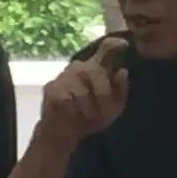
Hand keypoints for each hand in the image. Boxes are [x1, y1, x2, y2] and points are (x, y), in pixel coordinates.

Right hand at [36, 37, 129, 151]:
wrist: (65, 134)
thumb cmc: (91, 118)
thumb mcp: (113, 109)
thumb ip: (120, 91)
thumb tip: (122, 71)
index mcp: (97, 69)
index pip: (106, 50)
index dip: (114, 45)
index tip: (124, 43)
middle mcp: (80, 67)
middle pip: (97, 71)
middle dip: (104, 95)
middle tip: (104, 114)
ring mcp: (64, 75)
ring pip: (83, 91)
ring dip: (88, 109)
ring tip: (86, 115)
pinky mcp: (51, 87)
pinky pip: (68, 100)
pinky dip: (73, 112)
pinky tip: (71, 114)